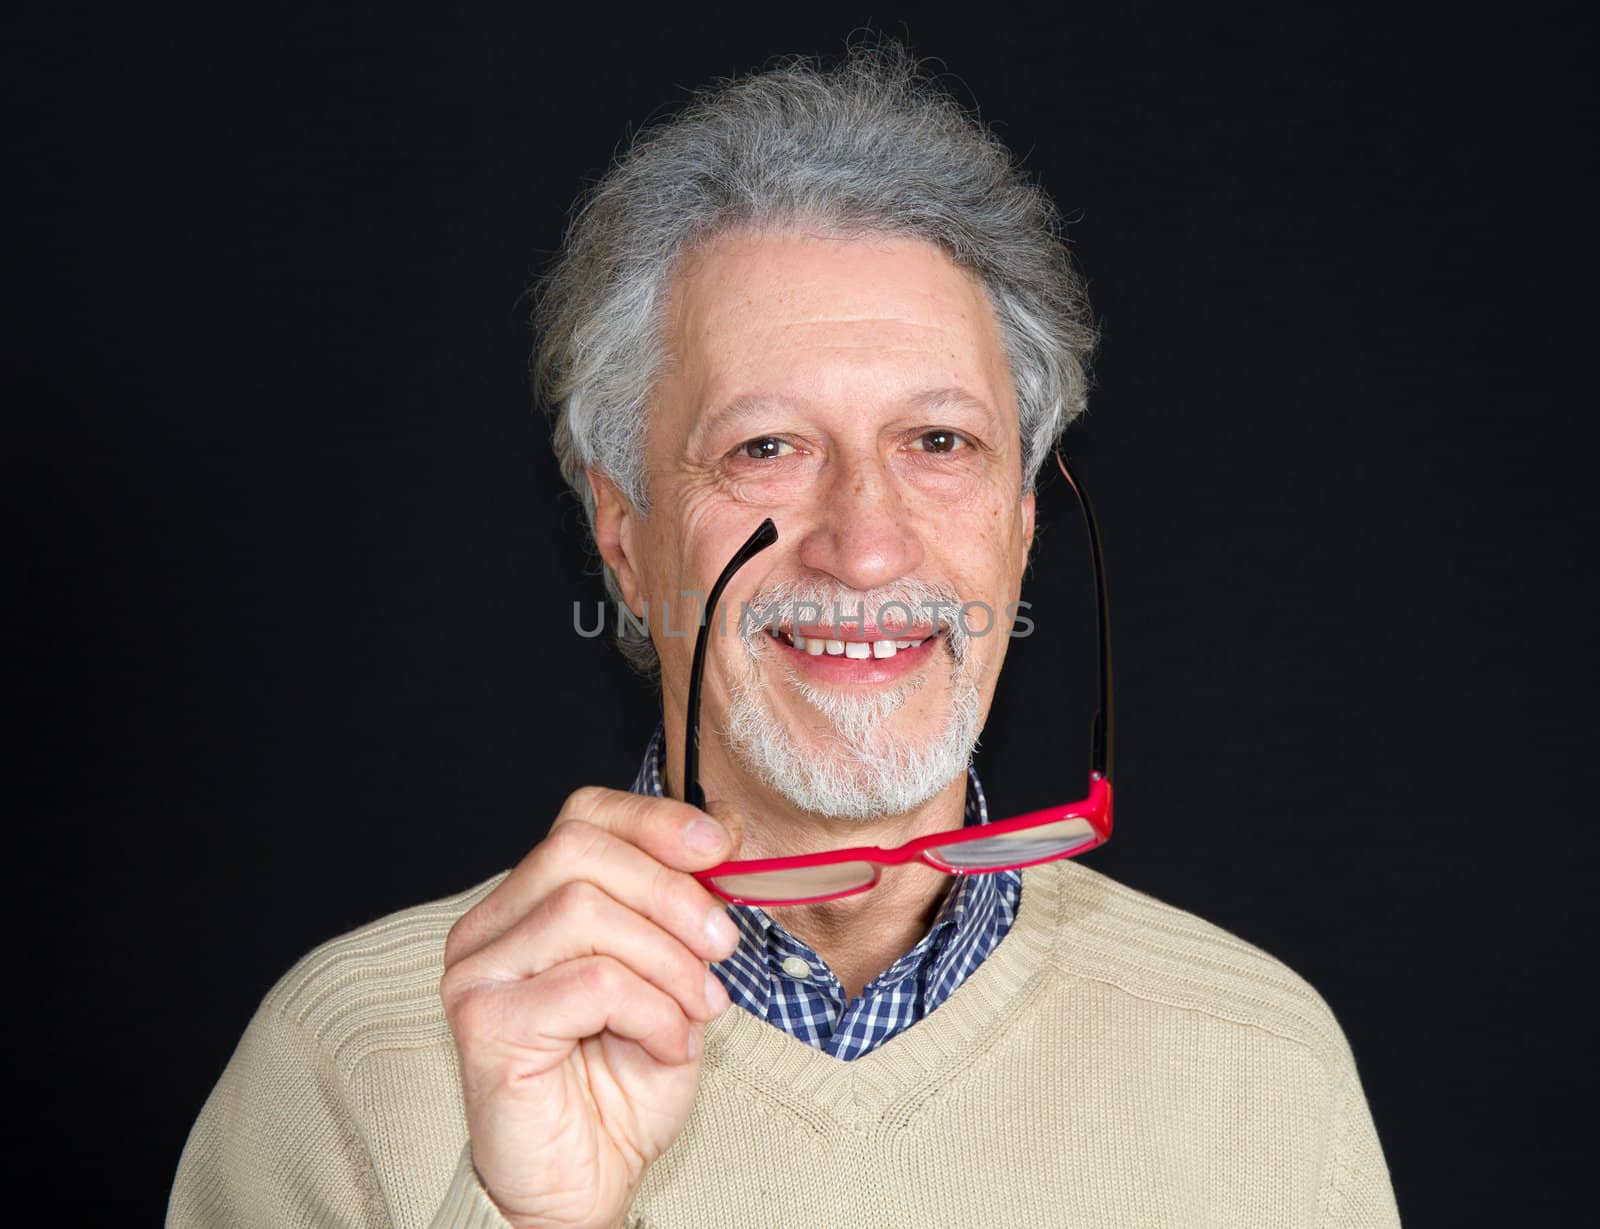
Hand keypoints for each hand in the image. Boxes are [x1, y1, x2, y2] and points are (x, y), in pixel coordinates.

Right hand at [441, 787, 740, 1228]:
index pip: (583, 815)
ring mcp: (477, 972)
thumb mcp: (672, 976)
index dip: (654, 820)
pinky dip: (653, 1011)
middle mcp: (489, 928)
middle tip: (723, 948)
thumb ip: (682, 909)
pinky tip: (666, 1045)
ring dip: (669, 963)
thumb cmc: (623, 1083)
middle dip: (673, 893)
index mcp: (529, 902)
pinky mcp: (483, 1023)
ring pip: (587, 911)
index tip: (718, 846)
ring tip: (697, 1012)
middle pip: (580, 849)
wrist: (587, 1184)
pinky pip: (592, 982)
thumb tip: (722, 837)